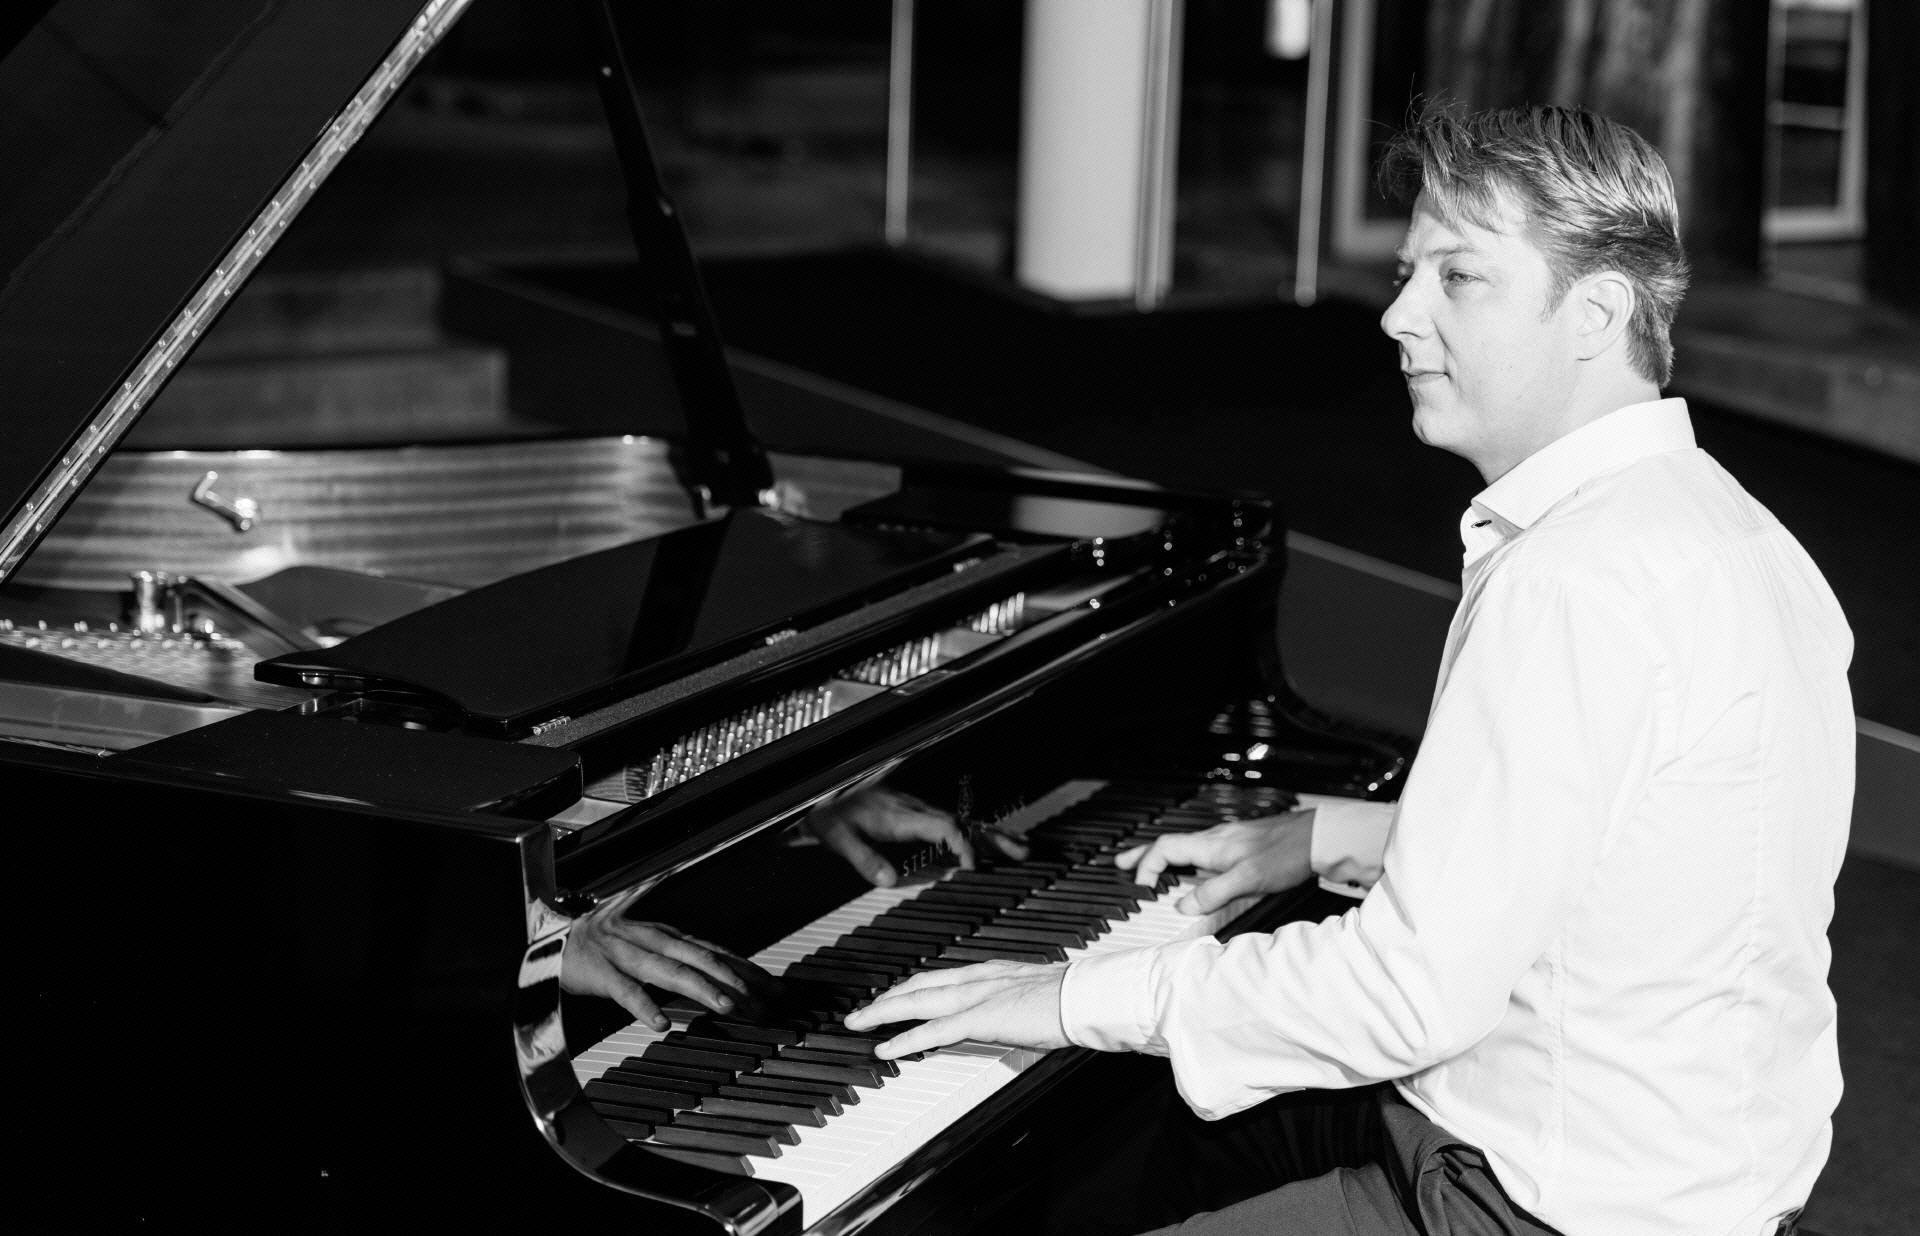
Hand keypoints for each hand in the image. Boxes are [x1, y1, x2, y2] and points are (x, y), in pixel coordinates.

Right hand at [561, 891, 773, 1029]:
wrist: (556, 937)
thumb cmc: (609, 947)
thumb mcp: (651, 949)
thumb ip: (684, 962)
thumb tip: (726, 980)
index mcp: (668, 936)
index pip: (716, 952)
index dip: (747, 970)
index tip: (774, 990)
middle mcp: (653, 940)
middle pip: (701, 959)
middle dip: (735, 980)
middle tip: (762, 1003)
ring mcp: (627, 954)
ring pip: (670, 971)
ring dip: (702, 988)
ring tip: (727, 1007)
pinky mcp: (601, 971)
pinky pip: (625, 990)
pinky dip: (644, 1006)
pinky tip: (660, 1023)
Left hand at [807, 784, 1025, 886]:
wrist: (820, 789)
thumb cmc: (830, 811)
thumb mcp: (839, 837)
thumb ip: (865, 859)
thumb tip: (890, 881)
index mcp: (902, 814)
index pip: (945, 826)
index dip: (963, 845)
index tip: (972, 867)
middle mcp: (914, 809)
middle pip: (964, 821)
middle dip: (994, 837)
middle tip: (1022, 852)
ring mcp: (916, 809)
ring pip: (962, 820)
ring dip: (990, 834)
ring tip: (1019, 848)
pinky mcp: (913, 812)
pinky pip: (951, 821)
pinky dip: (973, 832)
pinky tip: (984, 842)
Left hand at [844, 960, 1068, 1059]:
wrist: (1085, 997)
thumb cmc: (1072, 1000)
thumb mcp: (1035, 998)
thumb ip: (1015, 1006)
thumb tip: (1013, 1019)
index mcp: (991, 973)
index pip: (940, 978)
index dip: (912, 988)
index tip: (894, 996)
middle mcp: (977, 978)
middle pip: (919, 986)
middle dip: (888, 998)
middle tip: (862, 1009)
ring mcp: (976, 996)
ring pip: (917, 1003)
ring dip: (883, 1013)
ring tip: (859, 1022)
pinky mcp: (979, 1018)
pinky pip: (932, 1030)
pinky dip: (905, 1038)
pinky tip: (886, 1046)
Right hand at [1115, 809, 1315, 914]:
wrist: (1317, 838)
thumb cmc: (1286, 853)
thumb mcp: (1248, 880)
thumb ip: (1214, 893)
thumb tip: (1184, 906)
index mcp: (1210, 844)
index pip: (1164, 849)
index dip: (1146, 866)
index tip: (1141, 887)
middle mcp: (1214, 839)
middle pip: (1168, 844)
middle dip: (1142, 855)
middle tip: (1120, 864)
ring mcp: (1226, 841)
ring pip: (1184, 847)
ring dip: (1162, 858)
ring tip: (1149, 869)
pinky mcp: (1239, 846)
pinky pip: (1200, 851)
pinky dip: (1184, 859)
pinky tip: (1192, 869)